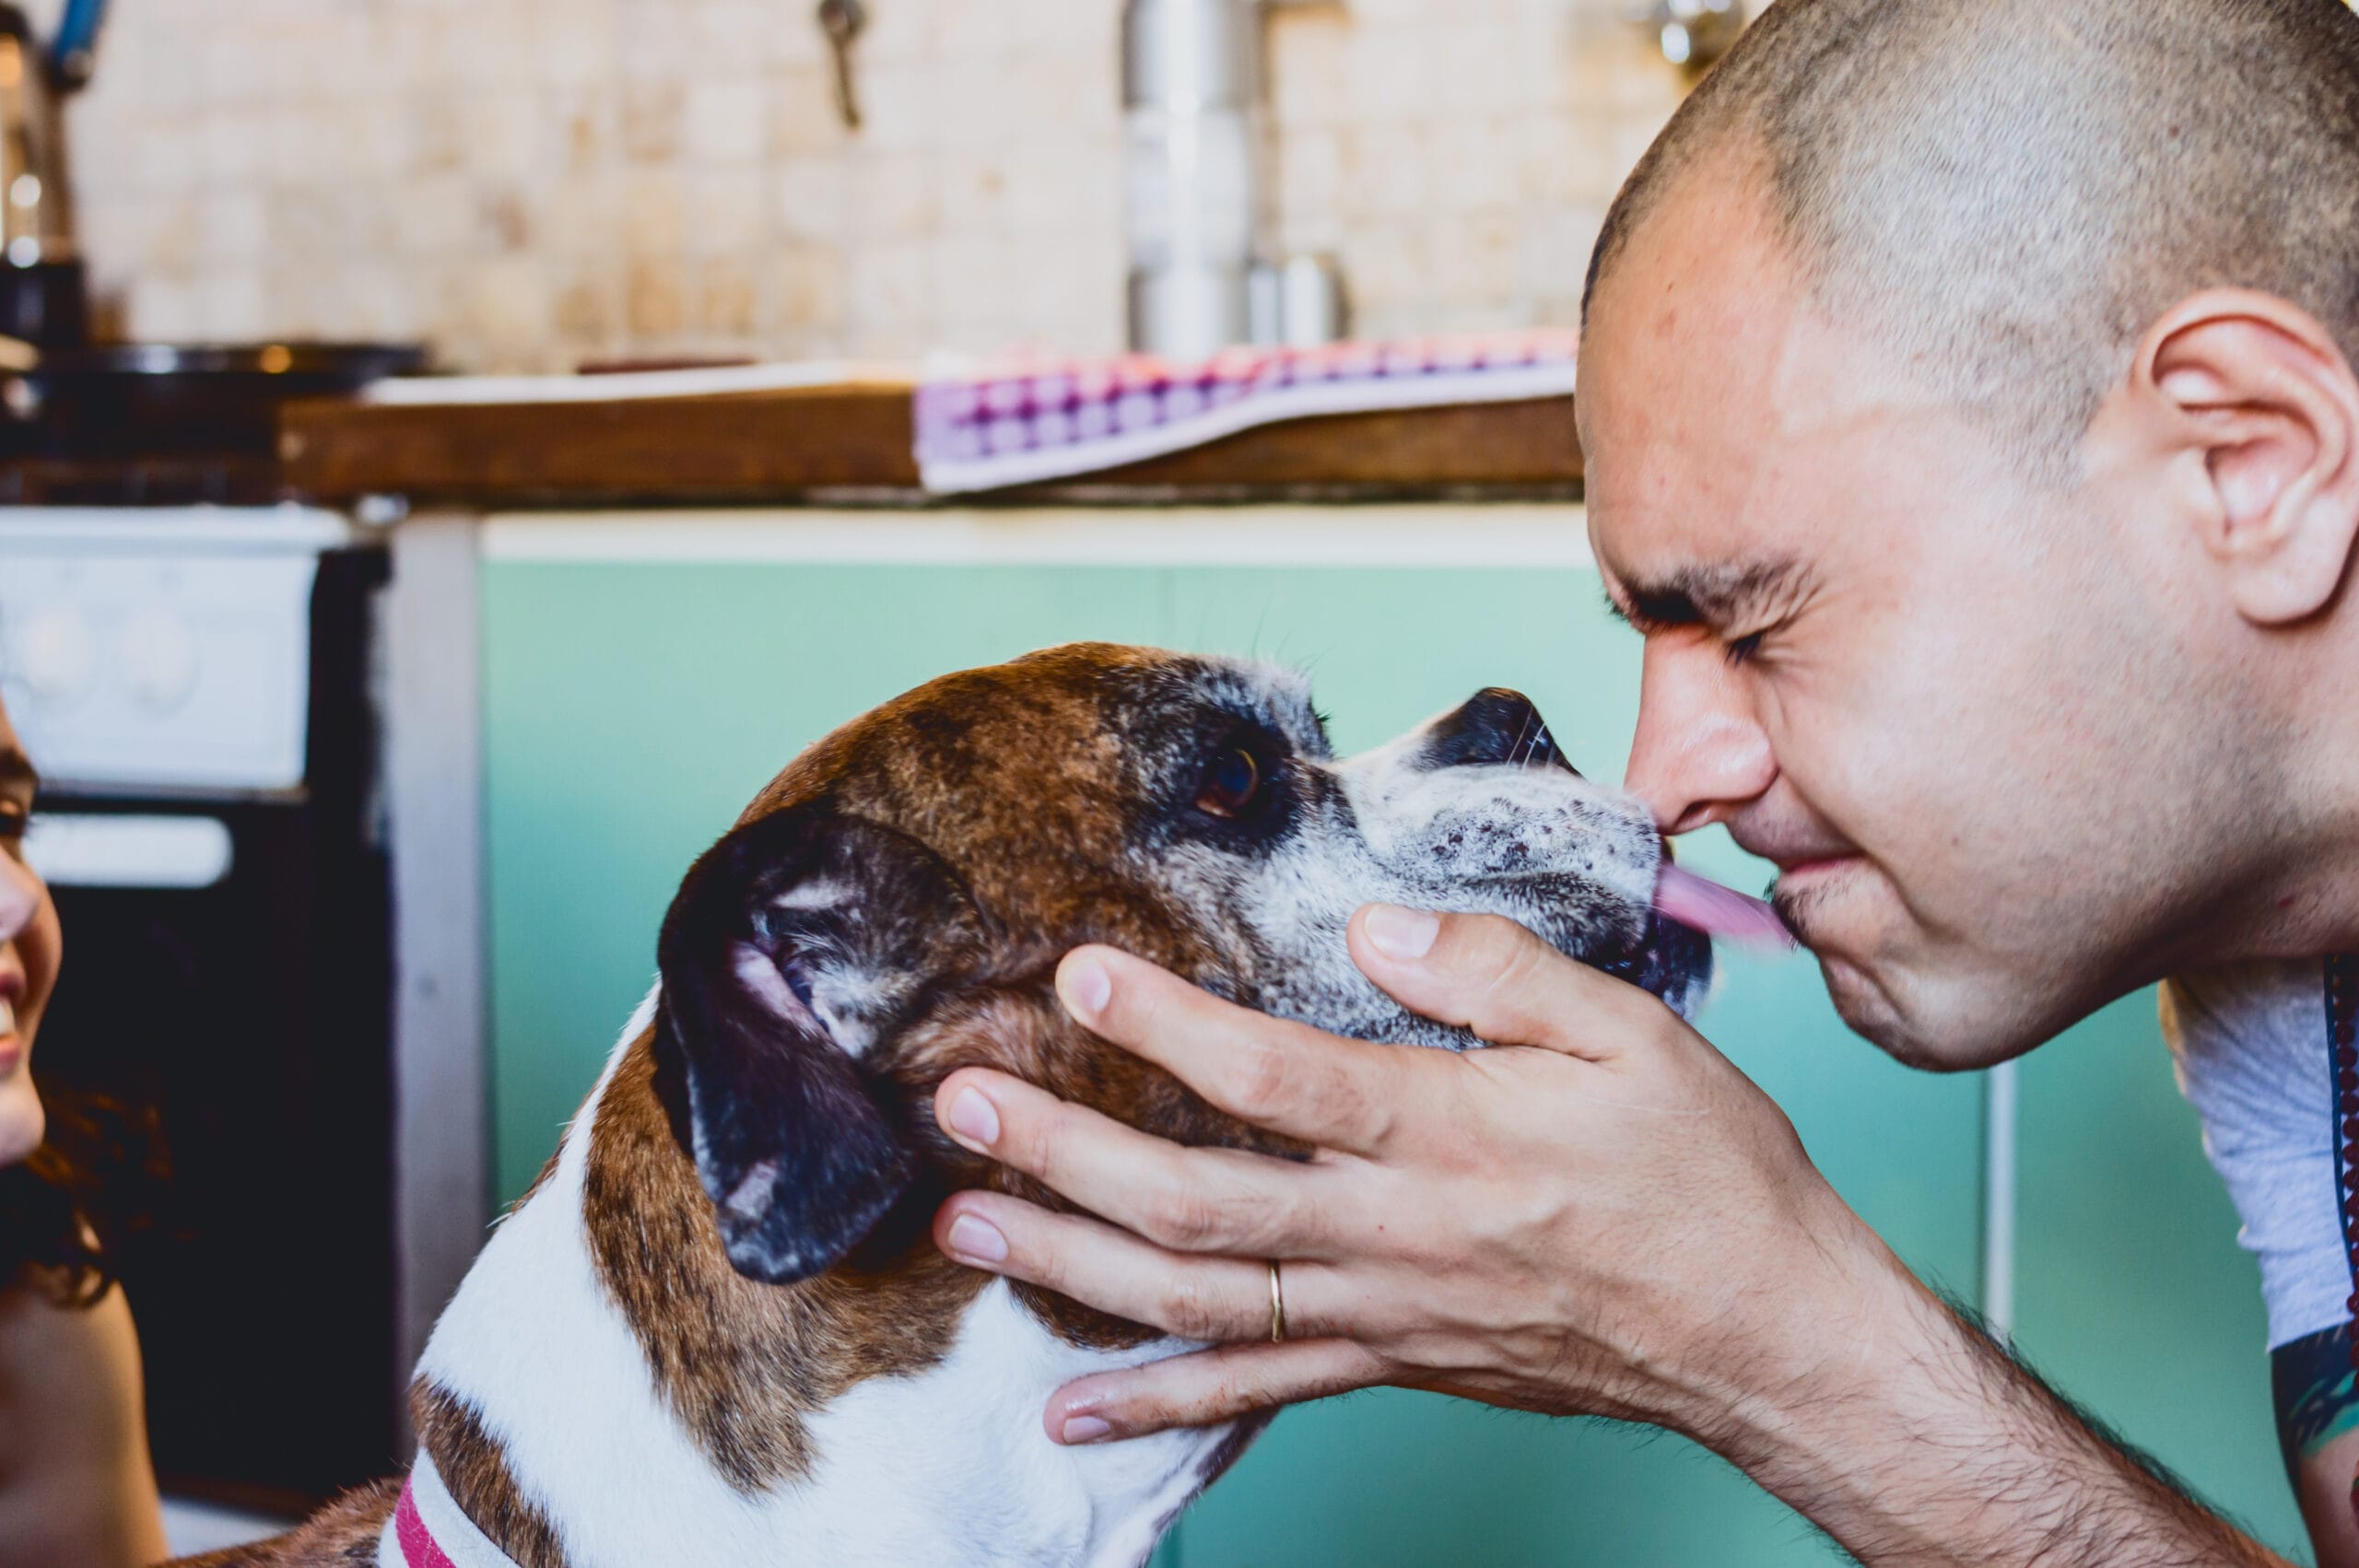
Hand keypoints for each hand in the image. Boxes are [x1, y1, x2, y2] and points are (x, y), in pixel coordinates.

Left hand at [929, 904, 1904, 1454]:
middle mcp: (1396, 1233)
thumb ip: (1492, 969)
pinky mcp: (1392, 1363)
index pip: (1278, 1074)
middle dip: (1063, 1153)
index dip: (1168, 1025)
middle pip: (1196, 1201)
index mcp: (1450, 1134)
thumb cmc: (1706, 1175)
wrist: (1766, 1334)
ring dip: (1069, 1267)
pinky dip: (1156, 1406)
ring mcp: (1384, 1312)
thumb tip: (1372, 927)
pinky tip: (1069, 1413)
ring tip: (965, 1229)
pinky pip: (1255, 1392)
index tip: (1081, 972)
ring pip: (1196, 1302)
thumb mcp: (1629, 1030)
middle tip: (962, 1103)